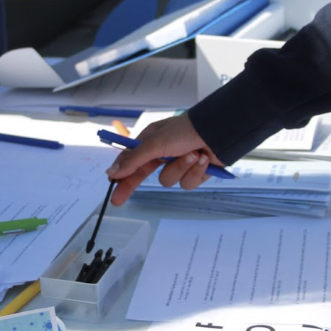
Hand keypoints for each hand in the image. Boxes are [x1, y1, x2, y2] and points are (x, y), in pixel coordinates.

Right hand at [105, 113, 226, 204]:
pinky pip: (187, 182)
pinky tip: (203, 159)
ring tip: (193, 153)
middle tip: (118, 200)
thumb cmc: (186, 130)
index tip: (111, 187)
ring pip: (169, 180)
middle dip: (133, 185)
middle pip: (143, 175)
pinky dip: (195, 171)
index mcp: (151, 143)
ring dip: (181, 168)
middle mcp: (163, 154)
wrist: (219, 130)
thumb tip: (112, 171)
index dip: (120, 174)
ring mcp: (179, 164)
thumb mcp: (156, 143)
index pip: (130, 161)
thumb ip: (134, 159)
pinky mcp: (194, 173)